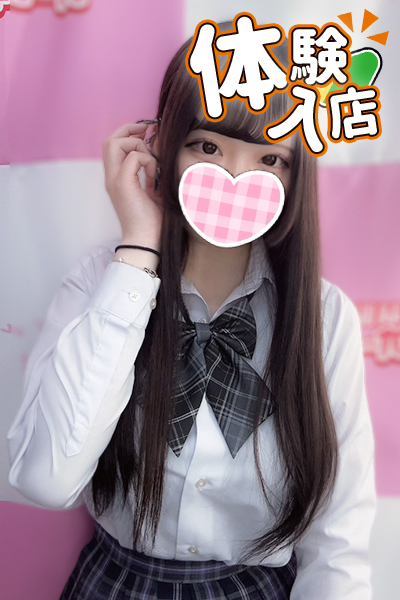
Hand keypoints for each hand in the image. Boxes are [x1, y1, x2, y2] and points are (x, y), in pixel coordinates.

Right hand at [103, 123, 162, 248]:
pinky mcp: (123, 184)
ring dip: (138, 146)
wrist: (145, 241)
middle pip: (109, 140)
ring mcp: (115, 180)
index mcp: (116, 180)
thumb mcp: (154, 194)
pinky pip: (134, 157)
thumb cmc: (151, 223)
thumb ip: (153, 177)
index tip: (145, 133)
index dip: (127, 134)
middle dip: (129, 130)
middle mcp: (111, 178)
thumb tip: (162, 161)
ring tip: (152, 166)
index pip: (113, 147)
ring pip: (115, 143)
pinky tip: (154, 178)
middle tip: (147, 131)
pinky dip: (148, 162)